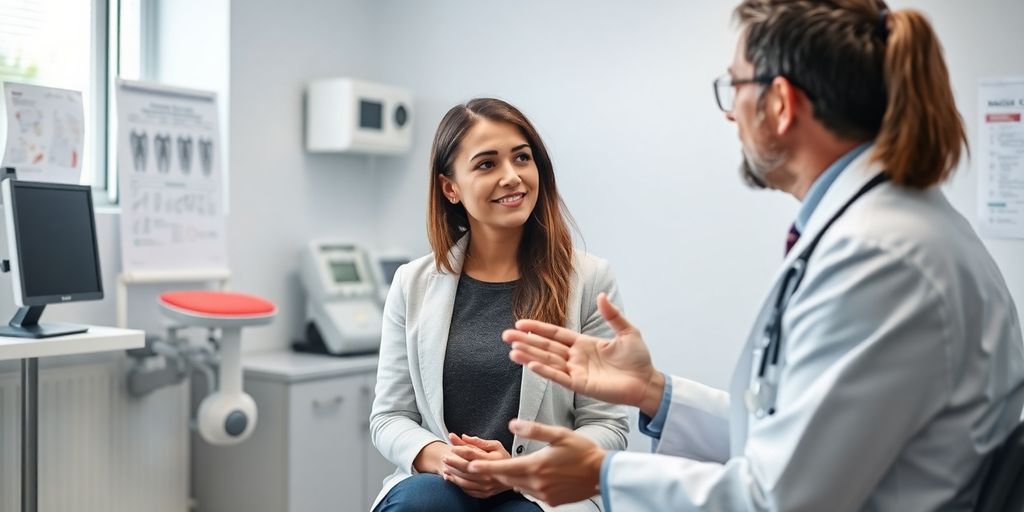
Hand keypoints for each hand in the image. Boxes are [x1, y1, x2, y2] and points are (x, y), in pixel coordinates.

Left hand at [440, 433, 511, 498]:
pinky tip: (451, 478)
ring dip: (453, 474)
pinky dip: (457, 484)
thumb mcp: (496, 445)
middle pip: (466, 468)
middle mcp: (490, 475)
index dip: (460, 450)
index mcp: (493, 461)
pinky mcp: (485, 493)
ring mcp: (487, 486)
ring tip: (445, 467)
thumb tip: (463, 437)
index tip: (452, 447)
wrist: (516, 476)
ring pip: (465, 481)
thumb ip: (479, 441)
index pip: (472, 454)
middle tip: (445, 457)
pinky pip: (468, 490)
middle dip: (453, 463)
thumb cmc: (504, 458)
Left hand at [467, 419, 604, 505]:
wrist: (601, 472)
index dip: (485, 467)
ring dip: (509, 478)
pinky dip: (525, 484)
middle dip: (492, 473)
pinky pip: (531, 492)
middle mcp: (537, 483)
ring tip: (503, 469)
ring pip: (518, 486)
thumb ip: (534, 429)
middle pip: (507, 479)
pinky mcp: (551, 500)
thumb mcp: (559, 434)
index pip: (503, 468)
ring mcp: (544, 494)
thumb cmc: (582, 451)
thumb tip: (512, 424)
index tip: (470, 465)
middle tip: (479, 466)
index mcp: (536, 466)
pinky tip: (530, 476)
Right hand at [502, 293, 664, 415]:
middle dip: (526, 341)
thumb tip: (601, 295)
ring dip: (530, 356)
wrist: (647, 381)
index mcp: (584, 343)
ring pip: (548, 362)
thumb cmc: (638, 359)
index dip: (538, 329)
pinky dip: (545, 371)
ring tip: (512, 350)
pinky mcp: (581, 386)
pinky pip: (559, 377)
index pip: (555, 334)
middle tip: (506, 335)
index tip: (520, 323)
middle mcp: (576, 358)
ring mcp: (577, 372)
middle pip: (546, 347)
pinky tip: (531, 364)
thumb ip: (612, 315)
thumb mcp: (627, 331)